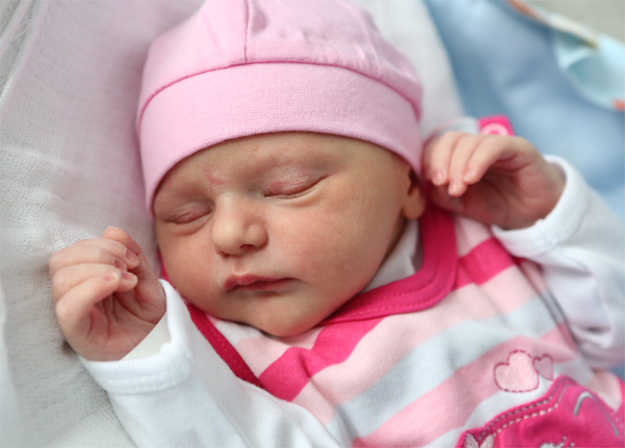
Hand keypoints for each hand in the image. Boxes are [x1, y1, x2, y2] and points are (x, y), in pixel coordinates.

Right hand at [50, 227, 165, 360]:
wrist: (159, 343)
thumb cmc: (147, 313)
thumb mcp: (146, 276)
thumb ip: (131, 253)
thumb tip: (111, 230)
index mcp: (84, 278)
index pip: (73, 250)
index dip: (103, 244)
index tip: (133, 259)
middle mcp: (73, 294)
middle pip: (61, 259)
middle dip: (100, 253)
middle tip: (129, 268)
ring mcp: (73, 314)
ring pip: (62, 279)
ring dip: (99, 269)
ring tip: (127, 281)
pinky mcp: (78, 334)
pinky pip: (67, 308)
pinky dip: (91, 288)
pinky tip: (116, 284)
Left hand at [423, 132, 564, 229]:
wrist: (535, 214)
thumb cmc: (497, 205)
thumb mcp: (462, 204)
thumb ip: (442, 194)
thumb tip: (431, 183)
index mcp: (461, 156)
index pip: (437, 146)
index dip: (430, 160)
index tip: (431, 182)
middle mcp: (476, 146)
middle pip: (449, 139)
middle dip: (440, 160)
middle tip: (440, 183)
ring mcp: (496, 145)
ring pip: (468, 142)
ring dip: (457, 165)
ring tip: (458, 188)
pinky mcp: (517, 147)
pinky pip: (493, 145)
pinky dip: (477, 161)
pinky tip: (471, 179)